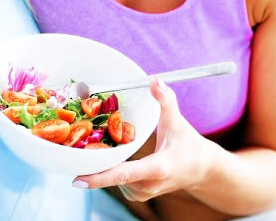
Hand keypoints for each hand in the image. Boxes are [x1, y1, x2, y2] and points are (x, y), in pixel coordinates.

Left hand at [72, 78, 212, 200]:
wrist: (201, 170)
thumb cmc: (189, 145)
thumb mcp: (178, 122)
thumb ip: (166, 100)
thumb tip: (155, 80)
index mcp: (158, 168)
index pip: (125, 174)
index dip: (100, 177)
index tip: (77, 179)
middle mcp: (148, 185)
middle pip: (112, 177)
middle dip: (93, 164)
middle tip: (74, 151)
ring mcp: (142, 193)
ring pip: (112, 179)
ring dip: (102, 165)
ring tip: (96, 148)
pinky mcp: (137, 195)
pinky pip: (116, 182)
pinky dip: (109, 170)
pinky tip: (109, 157)